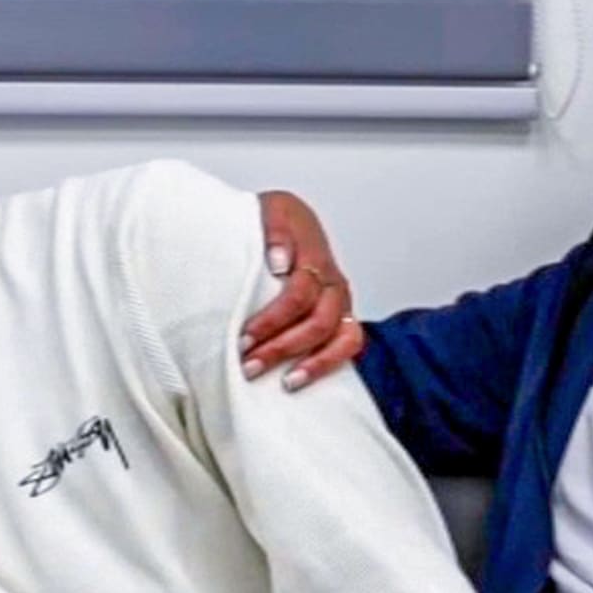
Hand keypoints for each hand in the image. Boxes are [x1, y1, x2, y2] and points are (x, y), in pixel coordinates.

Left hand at [241, 190, 362, 387]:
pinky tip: (299, 379)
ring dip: (310, 362)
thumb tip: (280, 264)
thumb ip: (275, 231)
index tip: (244, 337)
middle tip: (249, 362)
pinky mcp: (342, 318)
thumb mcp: (269, 211)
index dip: (272, 318)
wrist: (283, 224)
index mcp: (314, 253)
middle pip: (318, 320)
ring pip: (339, 336)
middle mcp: (332, 280)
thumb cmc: (271, 223)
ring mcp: (340, 301)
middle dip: (282, 346)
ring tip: (282, 381)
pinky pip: (349, 345)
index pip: (300, 291)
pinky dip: (327, 364)